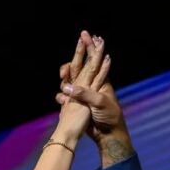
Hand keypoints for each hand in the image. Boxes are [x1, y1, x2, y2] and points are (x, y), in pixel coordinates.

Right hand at [57, 44, 133, 167]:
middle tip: (65, 67)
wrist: (108, 134)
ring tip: (63, 81)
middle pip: (79, 67)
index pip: (94, 60)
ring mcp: (84, 95)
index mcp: (100, 81)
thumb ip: (84, 94)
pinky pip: (66, 97)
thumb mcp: (98, 103)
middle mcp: (91, 85)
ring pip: (70, 81)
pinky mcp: (78, 105)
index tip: (85, 35)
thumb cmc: (108, 117)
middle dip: (73, 60)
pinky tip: (60, 99)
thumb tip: (66, 88)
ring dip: (65, 80)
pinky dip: (62, 97)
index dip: (90, 47)